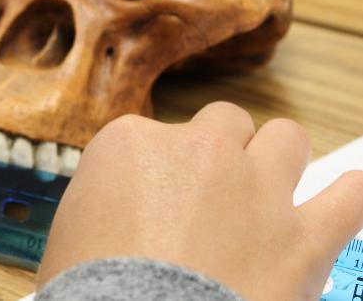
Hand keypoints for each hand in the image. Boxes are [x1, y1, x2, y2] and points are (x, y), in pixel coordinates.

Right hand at [37, 102, 362, 300]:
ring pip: (286, 138)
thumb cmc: (89, 289)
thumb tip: (124, 210)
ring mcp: (256, 188)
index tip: (154, 197)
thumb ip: (106, 200)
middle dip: (220, 151)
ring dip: (278, 158)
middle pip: (223, 123)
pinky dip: (349, 196)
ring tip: (270, 188)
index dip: (156, 169)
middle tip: (211, 192)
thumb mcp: (71, 230)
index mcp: (132, 144)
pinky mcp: (303, 237)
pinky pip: (349, 199)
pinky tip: (346, 195)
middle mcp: (198, 150)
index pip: (152, 135)